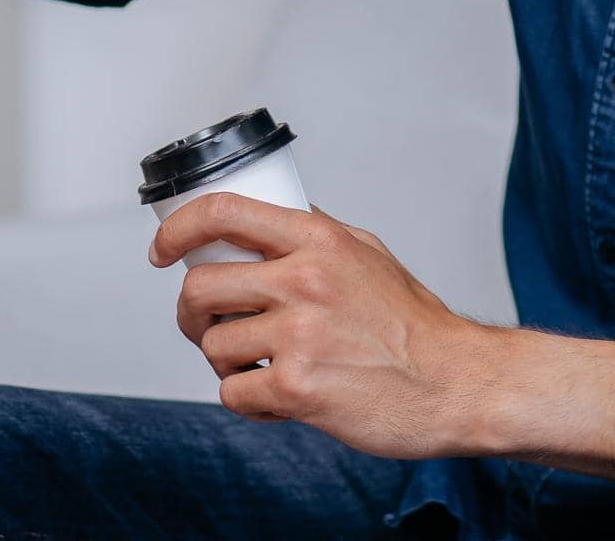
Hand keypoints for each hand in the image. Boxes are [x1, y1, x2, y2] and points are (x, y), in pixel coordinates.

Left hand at [149, 192, 496, 456]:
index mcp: (319, 239)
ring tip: (266, 364)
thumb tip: (268, 217)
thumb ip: (315, 234)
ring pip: (212, 345)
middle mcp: (305, 279)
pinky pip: (233, 394)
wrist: (451, 381)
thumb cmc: (412, 322)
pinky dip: (249, 401)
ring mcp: (299, 335)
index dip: (178, 229)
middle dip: (195, 312)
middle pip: (200, 287)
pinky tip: (281, 396)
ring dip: (229, 362)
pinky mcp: (296, 389)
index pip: (225, 212)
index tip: (163, 248)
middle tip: (212, 324)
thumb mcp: (367, 252)